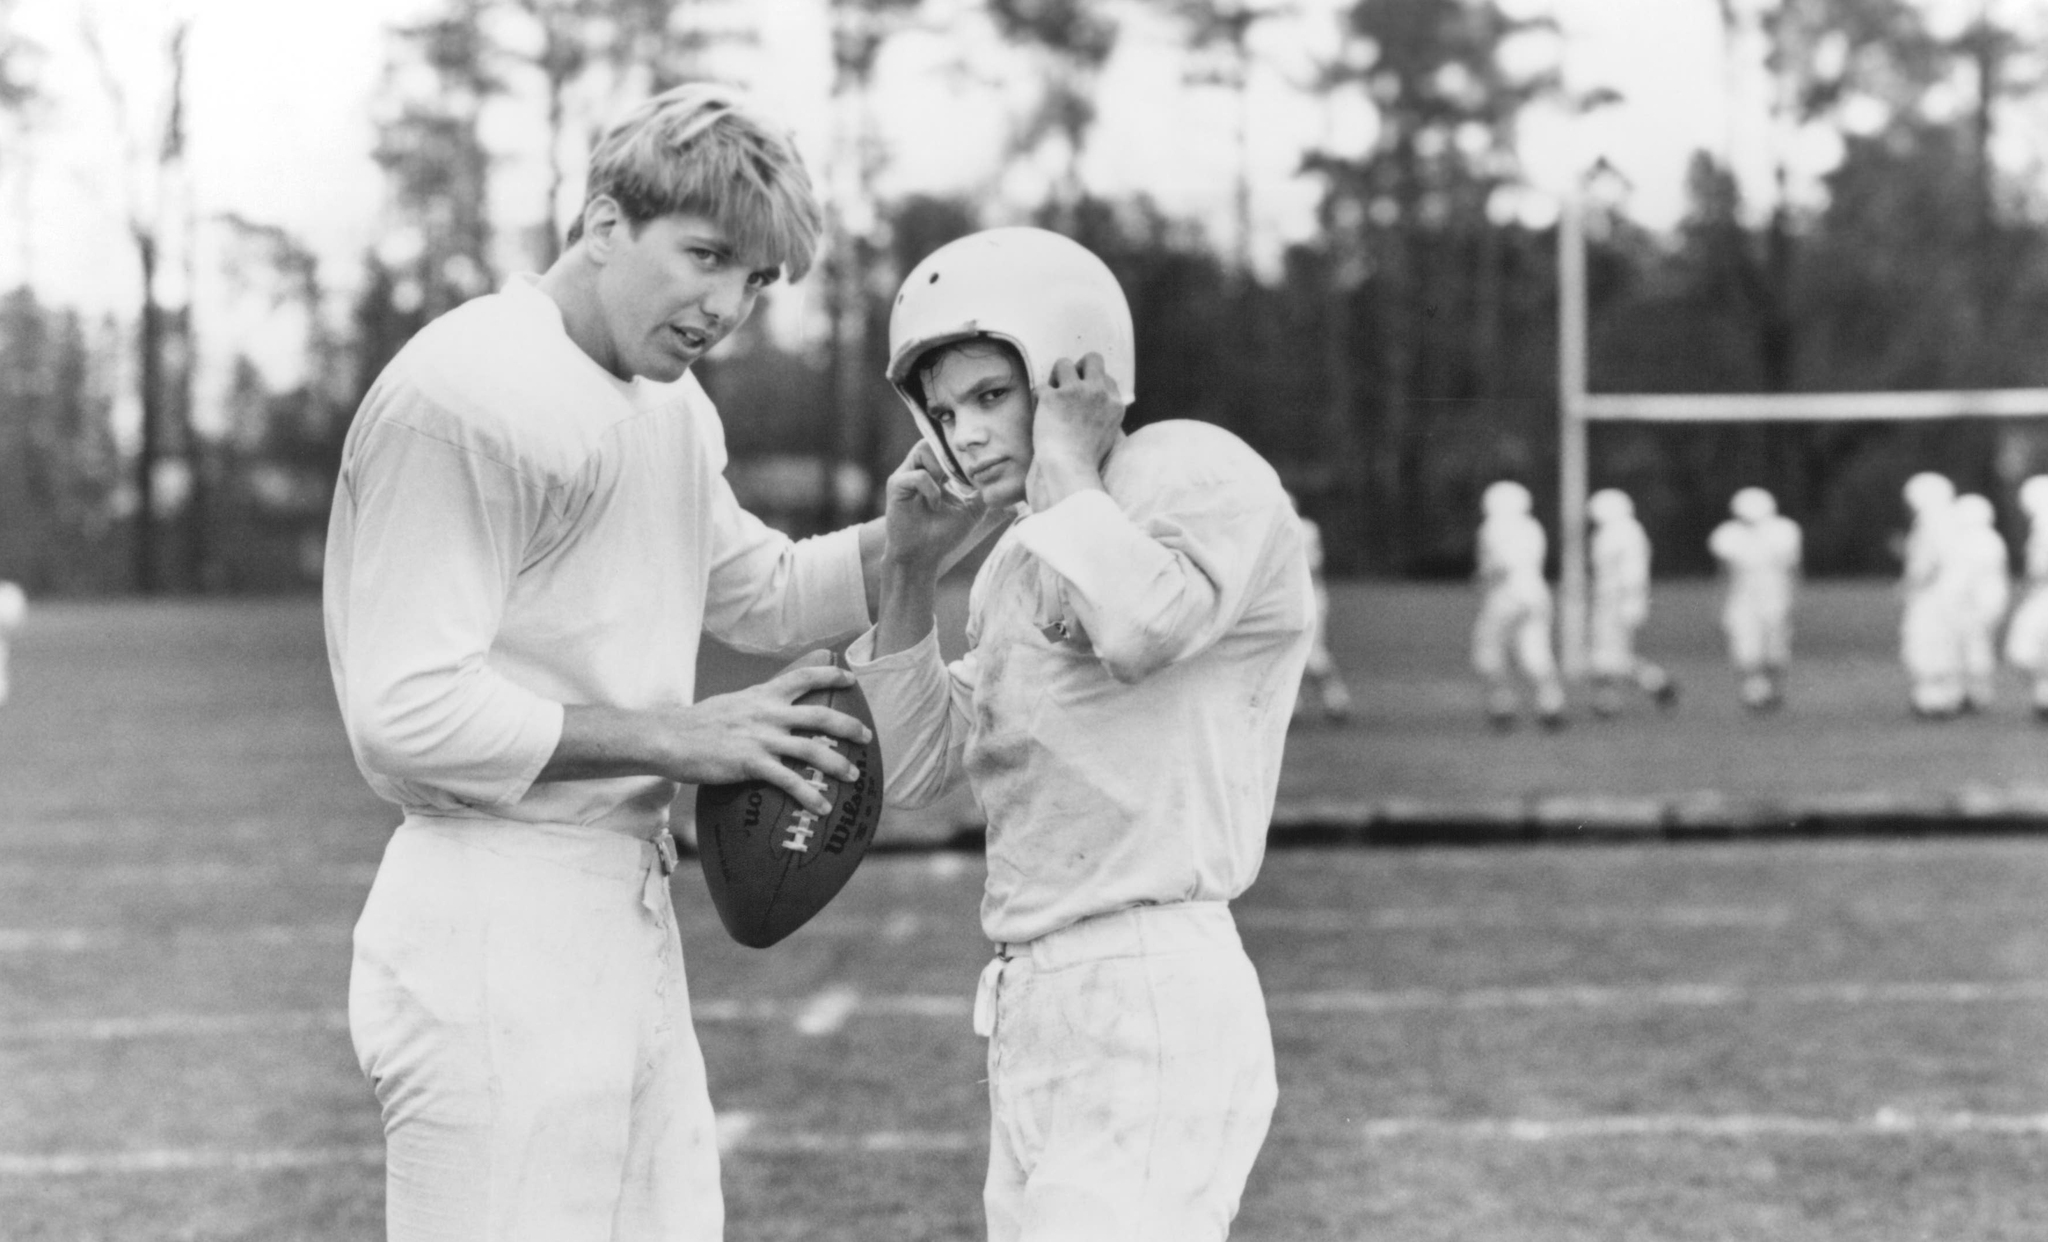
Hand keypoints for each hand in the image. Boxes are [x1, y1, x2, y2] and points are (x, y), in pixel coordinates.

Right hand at [661, 651, 871, 814]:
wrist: (669, 736)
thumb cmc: (698, 724)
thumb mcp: (732, 703)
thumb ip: (756, 703)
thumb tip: (771, 707)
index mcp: (763, 695)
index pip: (803, 676)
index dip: (831, 674)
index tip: (851, 678)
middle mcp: (768, 713)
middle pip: (820, 715)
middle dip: (848, 726)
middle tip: (867, 737)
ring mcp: (761, 738)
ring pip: (812, 749)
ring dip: (837, 764)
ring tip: (853, 777)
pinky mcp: (751, 763)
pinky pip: (789, 781)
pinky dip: (809, 795)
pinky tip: (822, 808)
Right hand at [884, 440, 985, 571]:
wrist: (921, 557)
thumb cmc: (943, 535)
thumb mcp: (972, 510)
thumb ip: (983, 491)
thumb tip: (1003, 479)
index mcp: (935, 472)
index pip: (947, 446)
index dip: (963, 452)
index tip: (979, 464)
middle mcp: (918, 469)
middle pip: (936, 440)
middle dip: (953, 455)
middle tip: (965, 475)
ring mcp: (906, 475)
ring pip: (925, 448)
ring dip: (941, 467)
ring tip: (948, 489)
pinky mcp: (896, 485)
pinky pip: (918, 476)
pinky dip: (932, 489)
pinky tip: (935, 505)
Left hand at [1027, 353, 1120, 507]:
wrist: (1069, 469)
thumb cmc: (1086, 459)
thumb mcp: (1109, 435)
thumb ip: (1105, 414)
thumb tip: (1097, 401)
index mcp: (1114, 404)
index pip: (1106, 377)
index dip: (1092, 383)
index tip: (1082, 395)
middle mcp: (1097, 392)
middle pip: (1092, 359)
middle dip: (1078, 367)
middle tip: (1066, 383)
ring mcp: (1075, 392)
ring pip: (1062, 363)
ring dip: (1055, 377)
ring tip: (1051, 396)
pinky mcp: (1052, 397)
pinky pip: (1040, 387)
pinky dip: (1038, 399)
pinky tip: (1039, 413)